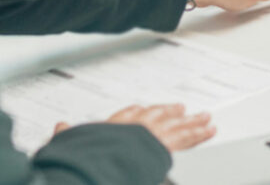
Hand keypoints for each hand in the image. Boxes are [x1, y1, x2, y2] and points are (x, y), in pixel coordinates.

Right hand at [55, 103, 215, 151]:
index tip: (144, 109)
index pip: (128, 114)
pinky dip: (199, 133)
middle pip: (156, 115)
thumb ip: (66, 135)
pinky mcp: (165, 145)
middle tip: (182, 108)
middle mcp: (134, 126)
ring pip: (176, 124)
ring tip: (205, 117)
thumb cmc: (88, 155)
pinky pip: (187, 138)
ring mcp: (151, 134)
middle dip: (170, 111)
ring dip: (191, 120)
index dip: (138, 112)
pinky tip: (209, 130)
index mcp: (113, 126)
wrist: (102, 161)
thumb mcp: (71, 144)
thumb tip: (59, 127)